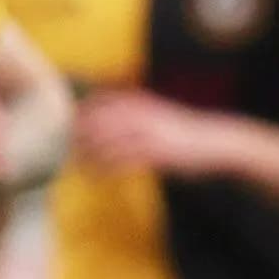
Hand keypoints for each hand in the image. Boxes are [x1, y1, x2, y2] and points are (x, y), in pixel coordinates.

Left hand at [74, 86, 205, 173]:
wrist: (216, 143)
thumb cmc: (184, 133)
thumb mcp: (159, 116)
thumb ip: (137, 116)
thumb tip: (112, 123)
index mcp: (143, 104)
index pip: (102, 102)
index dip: (82, 113)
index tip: (67, 126)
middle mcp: (143, 115)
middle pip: (100, 121)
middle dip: (79, 135)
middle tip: (63, 148)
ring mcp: (150, 133)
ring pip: (108, 142)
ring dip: (88, 154)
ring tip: (76, 165)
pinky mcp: (157, 153)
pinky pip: (123, 161)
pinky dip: (105, 169)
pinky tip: (95, 177)